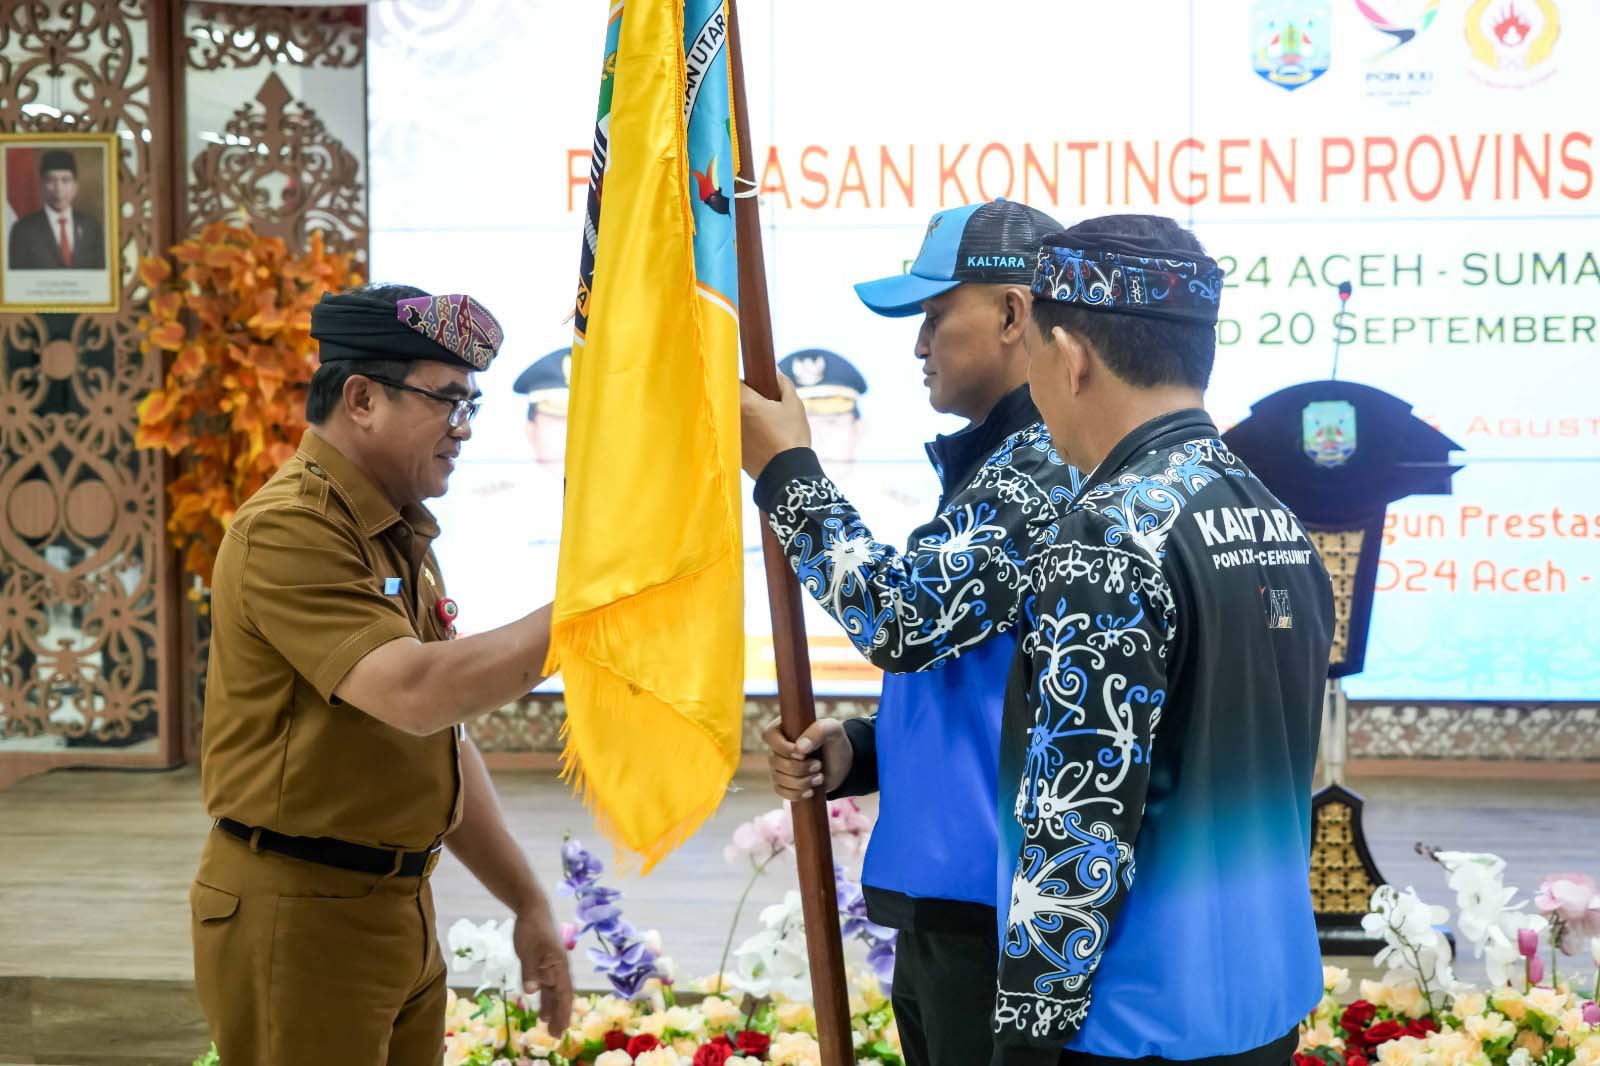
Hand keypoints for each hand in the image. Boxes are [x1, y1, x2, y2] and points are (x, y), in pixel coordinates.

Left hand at [513, 903, 573, 1034]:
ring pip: (554, 992)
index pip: (563, 993)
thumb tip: (532, 992)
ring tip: (550, 1028)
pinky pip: (547, 985)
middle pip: (561, 996)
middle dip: (560, 1015)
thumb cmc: (531, 927)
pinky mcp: (544, 964)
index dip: (562, 1012)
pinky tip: (540, 1010)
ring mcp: (552, 966)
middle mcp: (559, 968)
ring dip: (553, 1009)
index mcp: (559, 965)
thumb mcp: (527, 950)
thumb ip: (530, 972)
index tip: (561, 1028)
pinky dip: (545, 998)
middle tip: (555, 1035)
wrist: (532, 907)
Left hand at [740, 373, 811, 478]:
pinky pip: (734, 434)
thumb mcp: (794, 405)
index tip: (756, 385)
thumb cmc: (792, 437)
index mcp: (745, 403)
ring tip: (763, 424)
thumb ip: (783, 384)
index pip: (734, 380)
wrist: (788, 473)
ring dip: (742, 416)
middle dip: (744, 399)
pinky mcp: (732, 450)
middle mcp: (731, 417)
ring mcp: (729, 435)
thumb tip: (775, 374)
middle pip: (730, 399)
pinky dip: (744, 433)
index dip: (746, 381)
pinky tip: (760, 440)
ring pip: (731, 418)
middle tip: (762, 404)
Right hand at [763, 717, 851, 800]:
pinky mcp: (783, 783)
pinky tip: (811, 790)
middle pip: (775, 761)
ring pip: (777, 778)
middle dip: (799, 767)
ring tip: (820, 777)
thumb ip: (818, 731)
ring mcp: (778, 766)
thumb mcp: (832, 729)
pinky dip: (797, 793)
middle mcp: (776, 747)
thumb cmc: (835, 741)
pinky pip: (780, 791)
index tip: (804, 753)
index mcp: (783, 728)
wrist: (842, 764)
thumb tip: (799, 749)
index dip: (784, 748)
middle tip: (819, 765)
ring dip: (801, 781)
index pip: (769, 736)